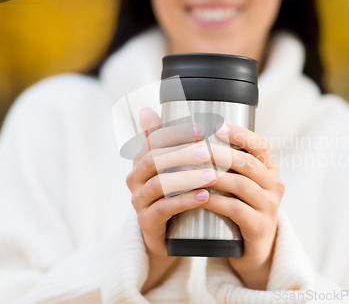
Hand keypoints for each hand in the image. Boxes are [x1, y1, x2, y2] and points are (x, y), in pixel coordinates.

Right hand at [126, 108, 218, 292]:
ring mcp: (139, 202)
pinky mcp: (147, 222)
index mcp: (141, 161)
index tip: (201, 129)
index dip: (175, 133)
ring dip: (187, 178)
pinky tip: (205, 196)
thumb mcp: (168, 168)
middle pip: (154, 160)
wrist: (167, 238)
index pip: (153, 141)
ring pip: (159, 185)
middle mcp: (135, 180)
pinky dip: (185, 200)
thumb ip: (164, 142)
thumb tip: (147, 110)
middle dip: (182, 153)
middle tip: (208, 150)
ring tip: (212, 174)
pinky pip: (164, 209)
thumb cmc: (171, 196)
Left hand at [202, 124, 284, 289]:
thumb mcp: (238, 184)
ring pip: (241, 185)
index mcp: (270, 170)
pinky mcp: (259, 226)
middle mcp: (274, 185)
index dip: (240, 134)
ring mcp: (269, 206)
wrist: (253, 249)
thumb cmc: (239, 209)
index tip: (217, 126)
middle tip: (195, 148)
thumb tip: (193, 136)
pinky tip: (199, 196)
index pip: (260, 145)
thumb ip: (225, 163)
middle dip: (220, 153)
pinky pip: (235, 209)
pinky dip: (215, 201)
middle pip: (247, 163)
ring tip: (191, 171)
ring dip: (214, 176)